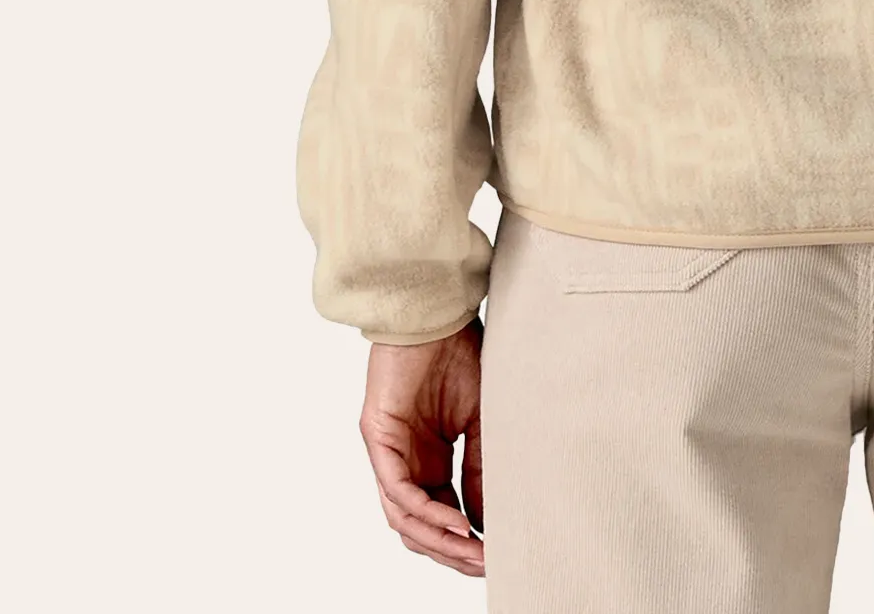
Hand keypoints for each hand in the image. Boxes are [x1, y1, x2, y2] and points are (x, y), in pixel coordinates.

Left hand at [360, 319, 486, 576]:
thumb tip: (484, 520)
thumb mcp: (480, 418)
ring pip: (405, 518)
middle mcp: (404, 461)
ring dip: (439, 540)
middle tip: (484, 565)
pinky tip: (456, 522)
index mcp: (428, 458)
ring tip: (472, 551)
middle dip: (452, 551)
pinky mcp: (378, 438)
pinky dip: (426, 512)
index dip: (464, 539)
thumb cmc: (459, 352)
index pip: (441, 514)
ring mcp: (389, 452)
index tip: (494, 554)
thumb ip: (479, 469)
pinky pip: (397, 490)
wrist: (436, 308)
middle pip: (419, 526)